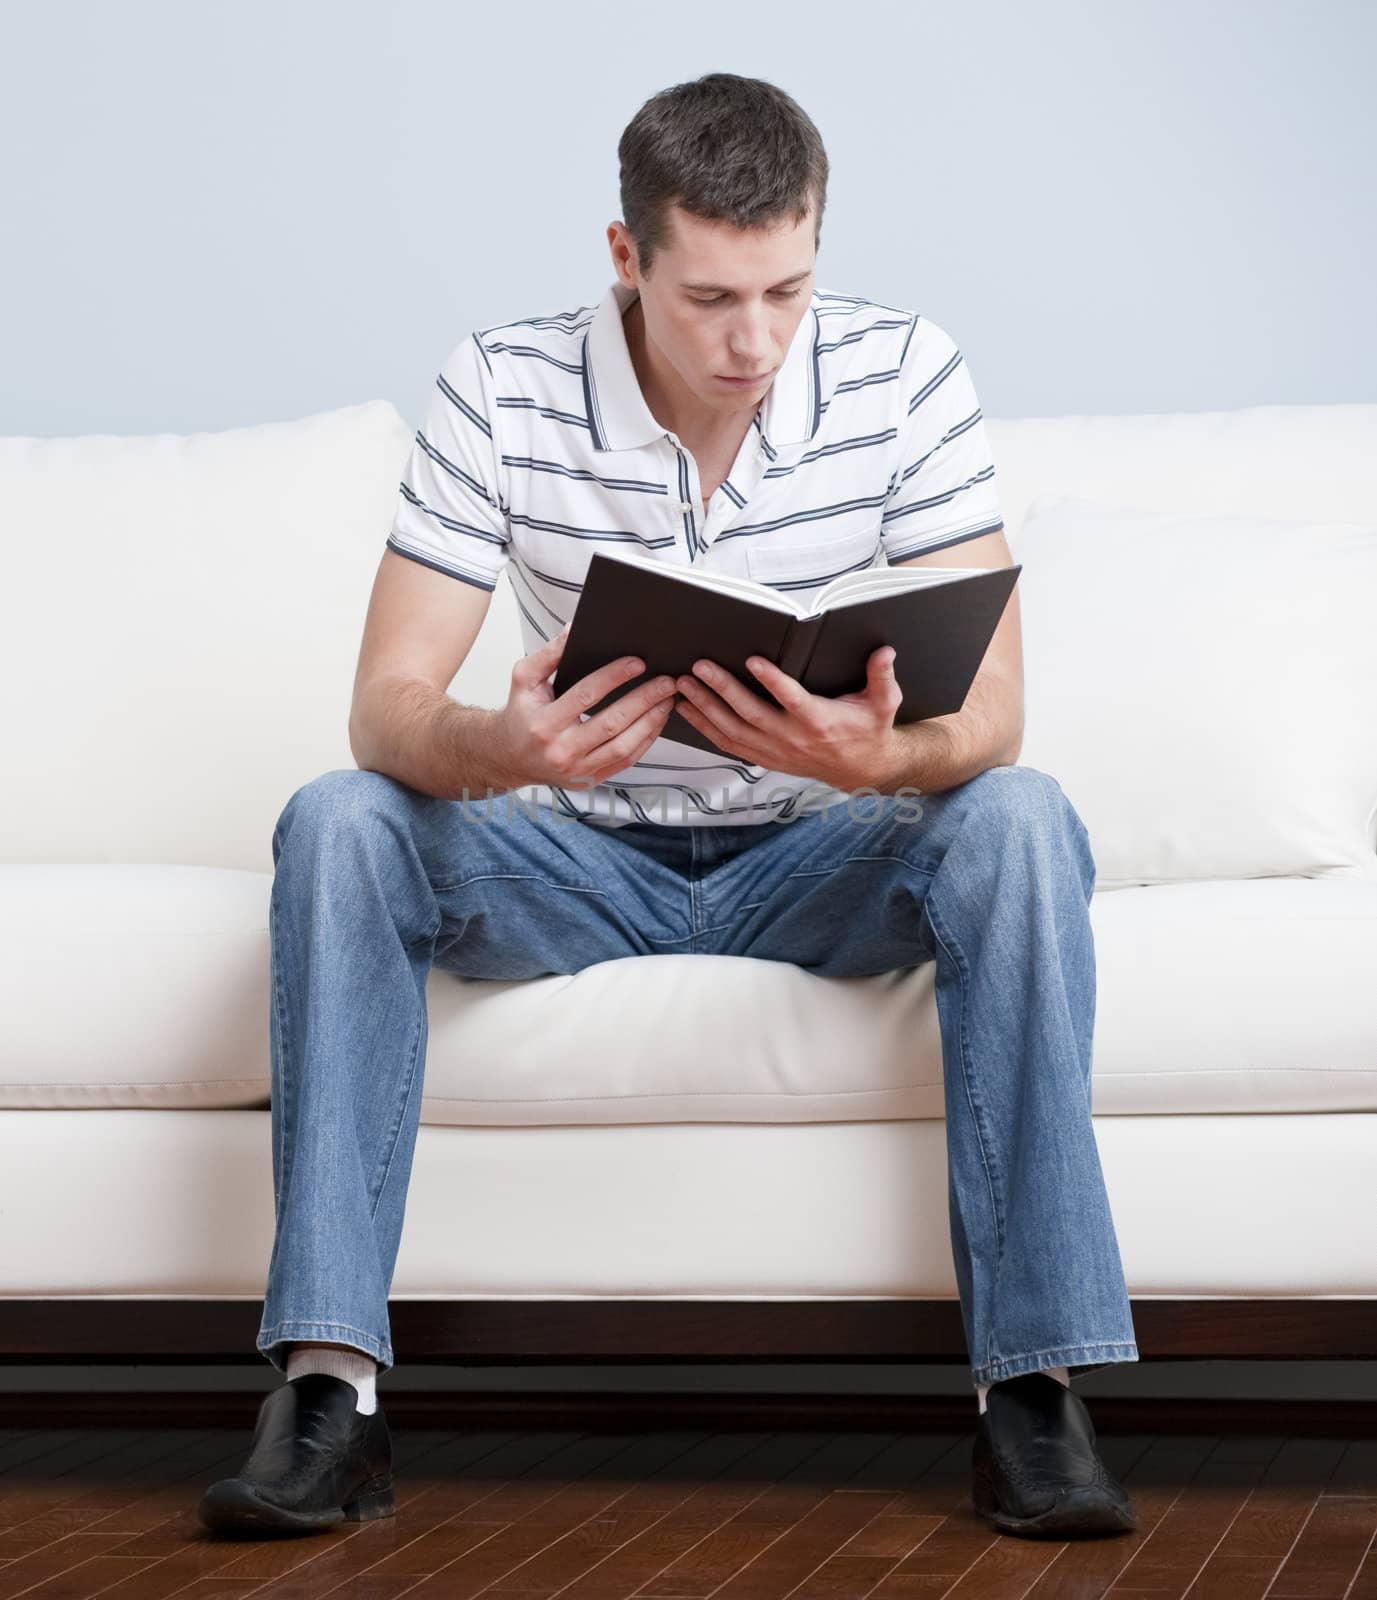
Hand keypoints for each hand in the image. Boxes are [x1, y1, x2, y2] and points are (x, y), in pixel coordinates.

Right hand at [490, 623, 680, 789]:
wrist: (510, 757)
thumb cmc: (521, 714)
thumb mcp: (524, 679)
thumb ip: (548, 654)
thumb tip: (574, 629)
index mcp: (544, 723)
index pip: (586, 695)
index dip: (614, 677)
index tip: (638, 662)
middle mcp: (561, 750)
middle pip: (612, 722)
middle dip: (644, 699)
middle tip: (667, 681)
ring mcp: (578, 769)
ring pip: (624, 746)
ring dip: (651, 721)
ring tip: (668, 699)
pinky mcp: (590, 779)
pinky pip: (625, 761)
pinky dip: (646, 741)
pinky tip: (657, 721)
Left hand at [673, 646, 903, 790]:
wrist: (861, 770)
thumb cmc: (869, 730)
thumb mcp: (884, 703)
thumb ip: (882, 677)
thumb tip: (885, 651)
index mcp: (819, 721)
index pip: (792, 699)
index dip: (773, 681)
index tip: (754, 661)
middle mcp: (792, 738)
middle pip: (750, 713)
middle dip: (722, 689)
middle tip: (700, 667)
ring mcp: (774, 750)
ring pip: (733, 730)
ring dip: (705, 707)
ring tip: (684, 685)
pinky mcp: (764, 757)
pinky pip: (728, 744)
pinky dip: (705, 728)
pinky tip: (687, 710)